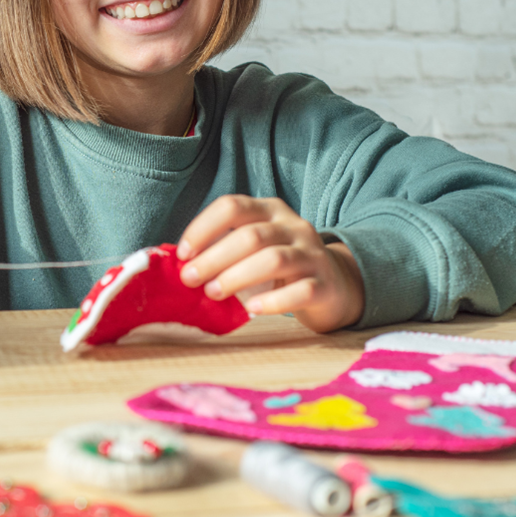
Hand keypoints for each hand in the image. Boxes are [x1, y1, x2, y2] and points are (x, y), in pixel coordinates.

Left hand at [176, 195, 364, 332]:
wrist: (335, 285)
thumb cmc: (281, 266)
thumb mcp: (255, 247)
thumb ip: (224, 248)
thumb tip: (180, 264)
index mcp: (270, 210)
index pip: (232, 206)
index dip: (203, 228)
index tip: (183, 254)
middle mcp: (293, 226)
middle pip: (251, 236)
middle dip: (214, 258)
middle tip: (191, 280)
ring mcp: (312, 254)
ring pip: (274, 259)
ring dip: (237, 277)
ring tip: (213, 293)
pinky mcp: (325, 284)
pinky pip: (301, 291)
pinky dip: (273, 301)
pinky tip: (252, 310)